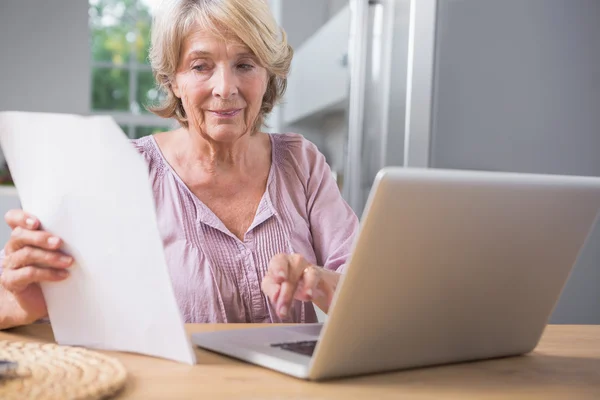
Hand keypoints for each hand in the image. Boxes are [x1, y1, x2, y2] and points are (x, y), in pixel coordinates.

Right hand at [1, 210, 72, 324]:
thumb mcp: (55, 253)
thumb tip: (86, 232)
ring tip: (69, 262)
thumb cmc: (49, 272)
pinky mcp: (12, 281)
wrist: (35, 301)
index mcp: (22, 237)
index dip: (21, 217)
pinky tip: (63, 276)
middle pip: (19, 235)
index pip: (12, 219)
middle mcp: (13, 248)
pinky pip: (28, 273)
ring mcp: (10, 265)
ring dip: (50, 257)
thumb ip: (60, 242)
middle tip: (59, 242)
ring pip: (26, 254)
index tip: (37, 222)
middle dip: (41, 237)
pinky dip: (48, 274)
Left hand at [261, 253, 340, 318]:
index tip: (281, 279)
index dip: (279, 269)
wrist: (311, 281)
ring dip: (309, 285)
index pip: (279, 261)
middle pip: (293, 274)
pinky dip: (330, 295)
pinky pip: (328, 286)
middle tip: (283, 311)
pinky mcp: (325, 280)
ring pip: (312, 275)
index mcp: (282, 261)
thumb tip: (275, 297)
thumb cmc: (288, 282)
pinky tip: (330, 304)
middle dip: (287, 293)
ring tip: (307, 297)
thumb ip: (272, 290)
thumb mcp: (275, 285)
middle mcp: (298, 262)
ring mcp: (312, 270)